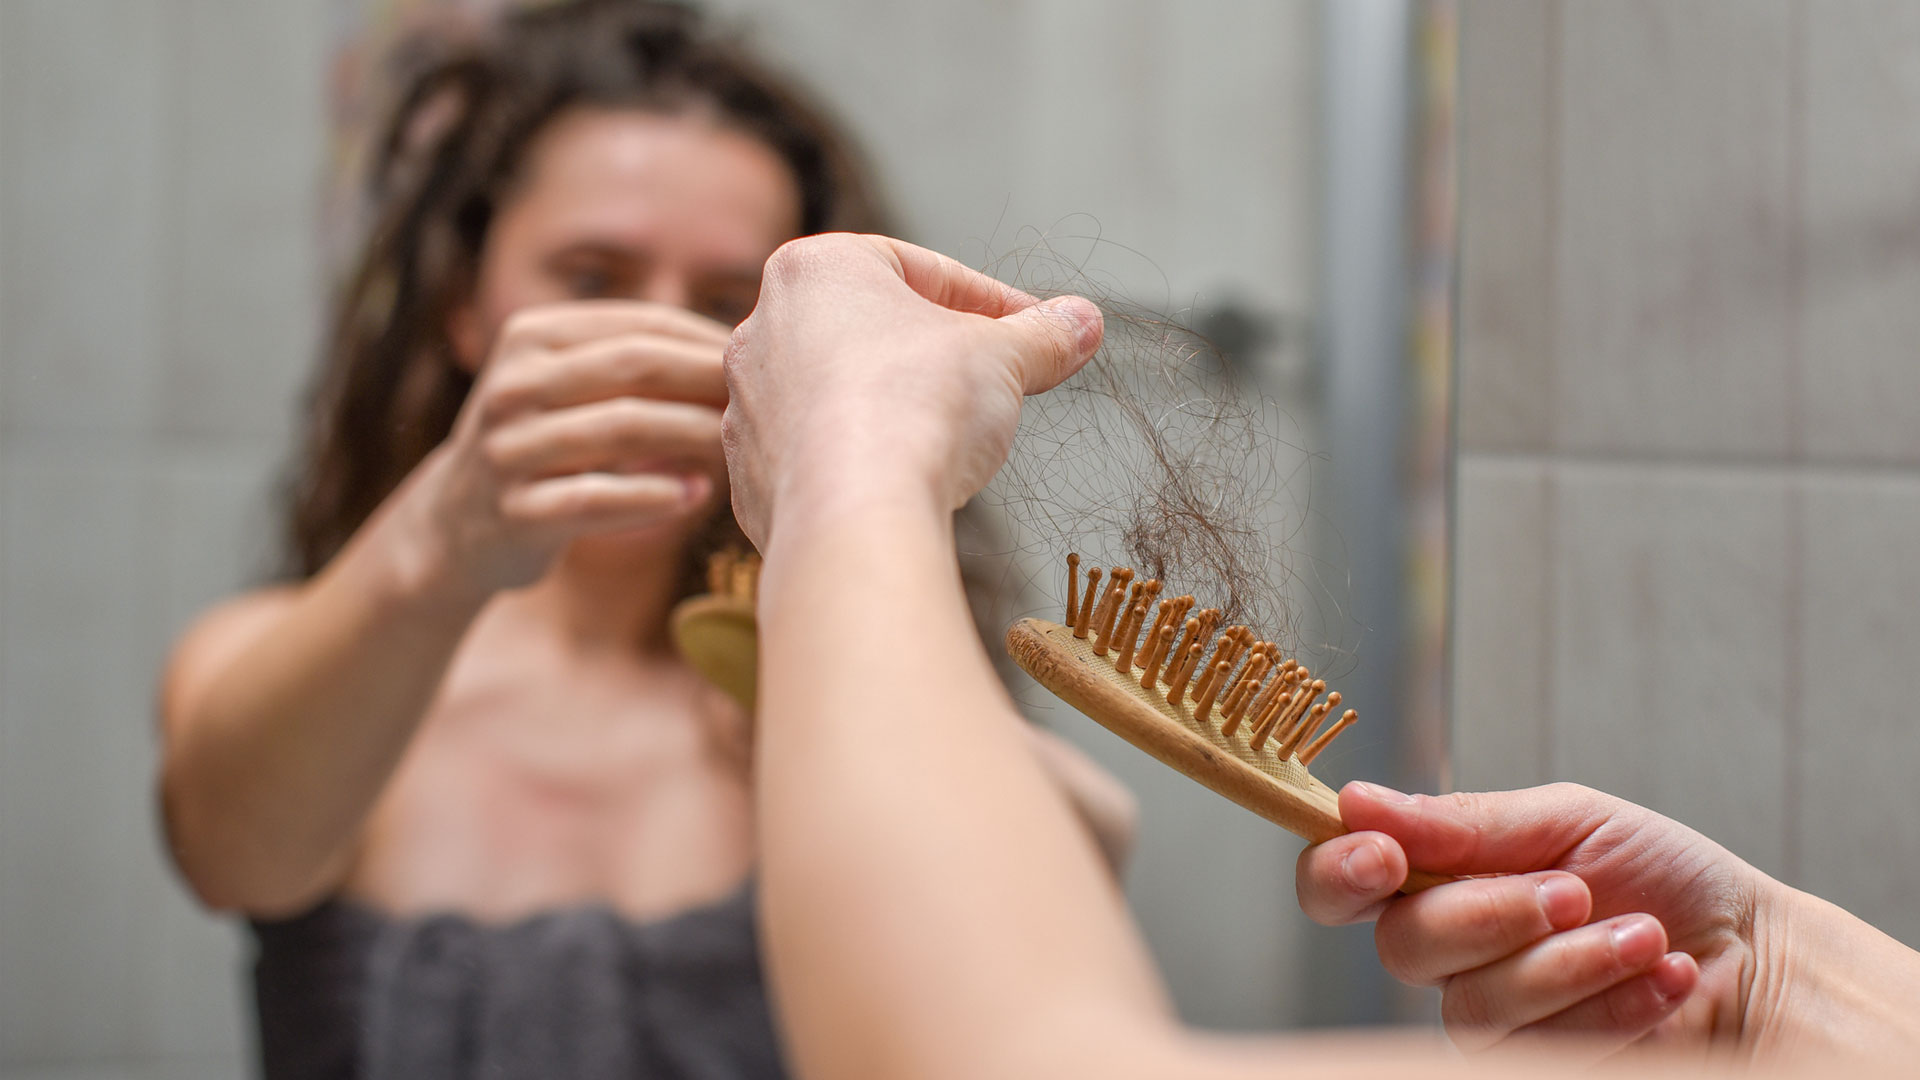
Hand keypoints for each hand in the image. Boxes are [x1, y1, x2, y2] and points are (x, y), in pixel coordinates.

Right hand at [402, 301, 731, 593]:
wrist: (456, 525)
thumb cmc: (543, 444)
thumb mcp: (567, 385)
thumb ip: (631, 360)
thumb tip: (743, 343)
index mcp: (530, 337)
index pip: (639, 325)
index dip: (706, 340)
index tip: (762, 359)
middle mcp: (513, 385)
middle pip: (634, 366)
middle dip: (706, 379)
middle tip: (763, 399)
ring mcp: (508, 450)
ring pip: (622, 429)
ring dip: (692, 435)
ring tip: (737, 446)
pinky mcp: (515, 513)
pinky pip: (597, 498)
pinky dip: (655, 496)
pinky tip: (697, 495)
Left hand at [719, 234, 1101, 547]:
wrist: (855, 515)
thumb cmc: (916, 409)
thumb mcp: (1004, 356)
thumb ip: (1042, 334)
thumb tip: (1082, 322)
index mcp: (815, 269)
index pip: (921, 270)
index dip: (989, 302)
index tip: (1030, 330)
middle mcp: (762, 327)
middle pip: (870, 330)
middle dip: (934, 354)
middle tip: (991, 381)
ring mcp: (747, 404)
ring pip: (836, 393)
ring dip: (891, 407)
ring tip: (947, 439)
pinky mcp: (747, 474)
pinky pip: (814, 456)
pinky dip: (856, 463)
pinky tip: (900, 482)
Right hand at [1297, 782, 1773, 1059]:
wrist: (1756, 957)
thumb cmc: (1664, 877)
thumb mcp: (1568, 820)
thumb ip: (1465, 821)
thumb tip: (1358, 802)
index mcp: (1439, 877)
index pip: (1339, 883)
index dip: (1337, 872)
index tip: (1383, 856)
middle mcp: (1449, 950)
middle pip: (1401, 947)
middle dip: (1493, 914)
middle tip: (1574, 892)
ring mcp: (1489, 1014)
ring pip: (1473, 1004)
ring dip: (1571, 963)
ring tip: (1643, 935)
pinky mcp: (1535, 1061)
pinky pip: (1536, 1045)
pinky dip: (1613, 1003)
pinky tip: (1663, 977)